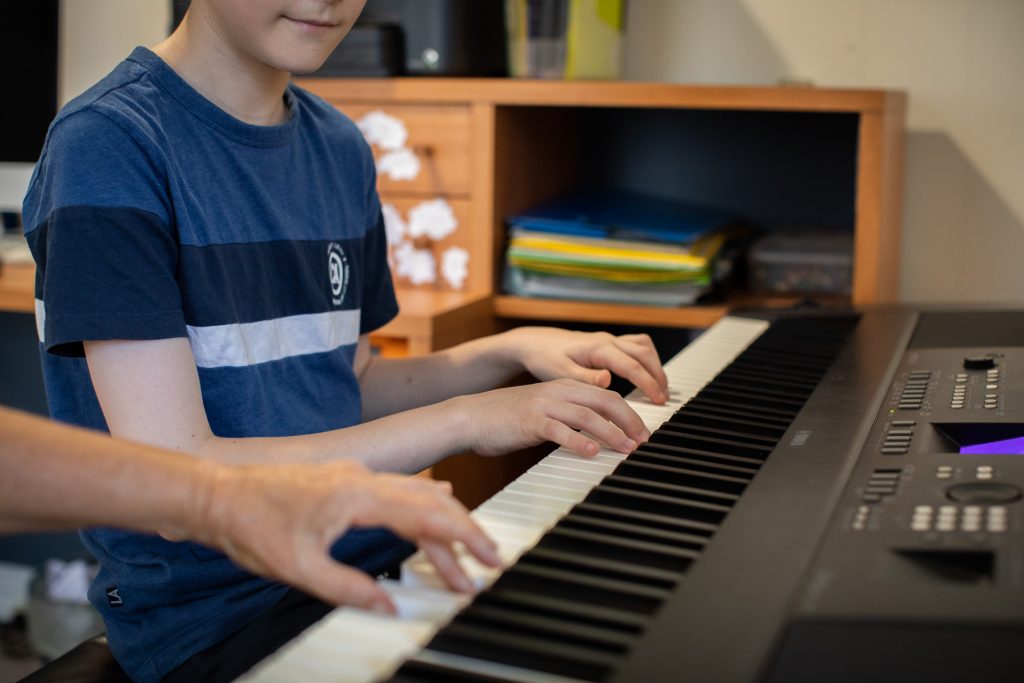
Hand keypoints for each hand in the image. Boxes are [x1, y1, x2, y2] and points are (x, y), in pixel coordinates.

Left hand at [181, 460, 499, 613]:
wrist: (217, 493)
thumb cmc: (251, 525)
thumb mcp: (299, 568)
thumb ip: (349, 589)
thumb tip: (390, 607)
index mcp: (359, 497)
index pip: (427, 517)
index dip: (462, 540)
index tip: (486, 561)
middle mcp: (363, 479)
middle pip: (432, 502)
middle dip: (464, 533)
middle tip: (487, 562)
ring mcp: (355, 475)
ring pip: (416, 494)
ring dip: (442, 524)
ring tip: (459, 556)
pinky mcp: (344, 480)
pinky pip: (397, 488)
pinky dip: (422, 505)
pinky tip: (431, 506)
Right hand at [455, 378, 650, 456]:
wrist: (470, 417)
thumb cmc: (506, 419)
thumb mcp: (543, 411)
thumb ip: (568, 417)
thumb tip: (595, 434)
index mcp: (563, 387)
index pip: (606, 395)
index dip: (628, 413)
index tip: (642, 432)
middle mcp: (557, 391)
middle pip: (604, 401)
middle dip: (629, 421)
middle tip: (642, 441)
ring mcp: (544, 405)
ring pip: (587, 415)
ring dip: (611, 433)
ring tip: (626, 448)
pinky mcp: (530, 421)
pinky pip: (560, 430)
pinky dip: (578, 441)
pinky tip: (592, 452)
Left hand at [503, 328, 668, 404]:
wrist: (535, 343)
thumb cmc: (545, 358)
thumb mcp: (560, 372)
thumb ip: (585, 377)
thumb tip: (608, 379)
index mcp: (598, 348)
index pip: (631, 365)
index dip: (648, 383)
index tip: (658, 400)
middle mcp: (607, 340)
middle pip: (644, 354)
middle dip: (657, 376)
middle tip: (663, 399)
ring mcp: (609, 339)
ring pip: (643, 347)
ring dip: (655, 366)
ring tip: (659, 389)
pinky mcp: (608, 342)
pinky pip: (636, 346)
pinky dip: (646, 360)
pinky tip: (646, 375)